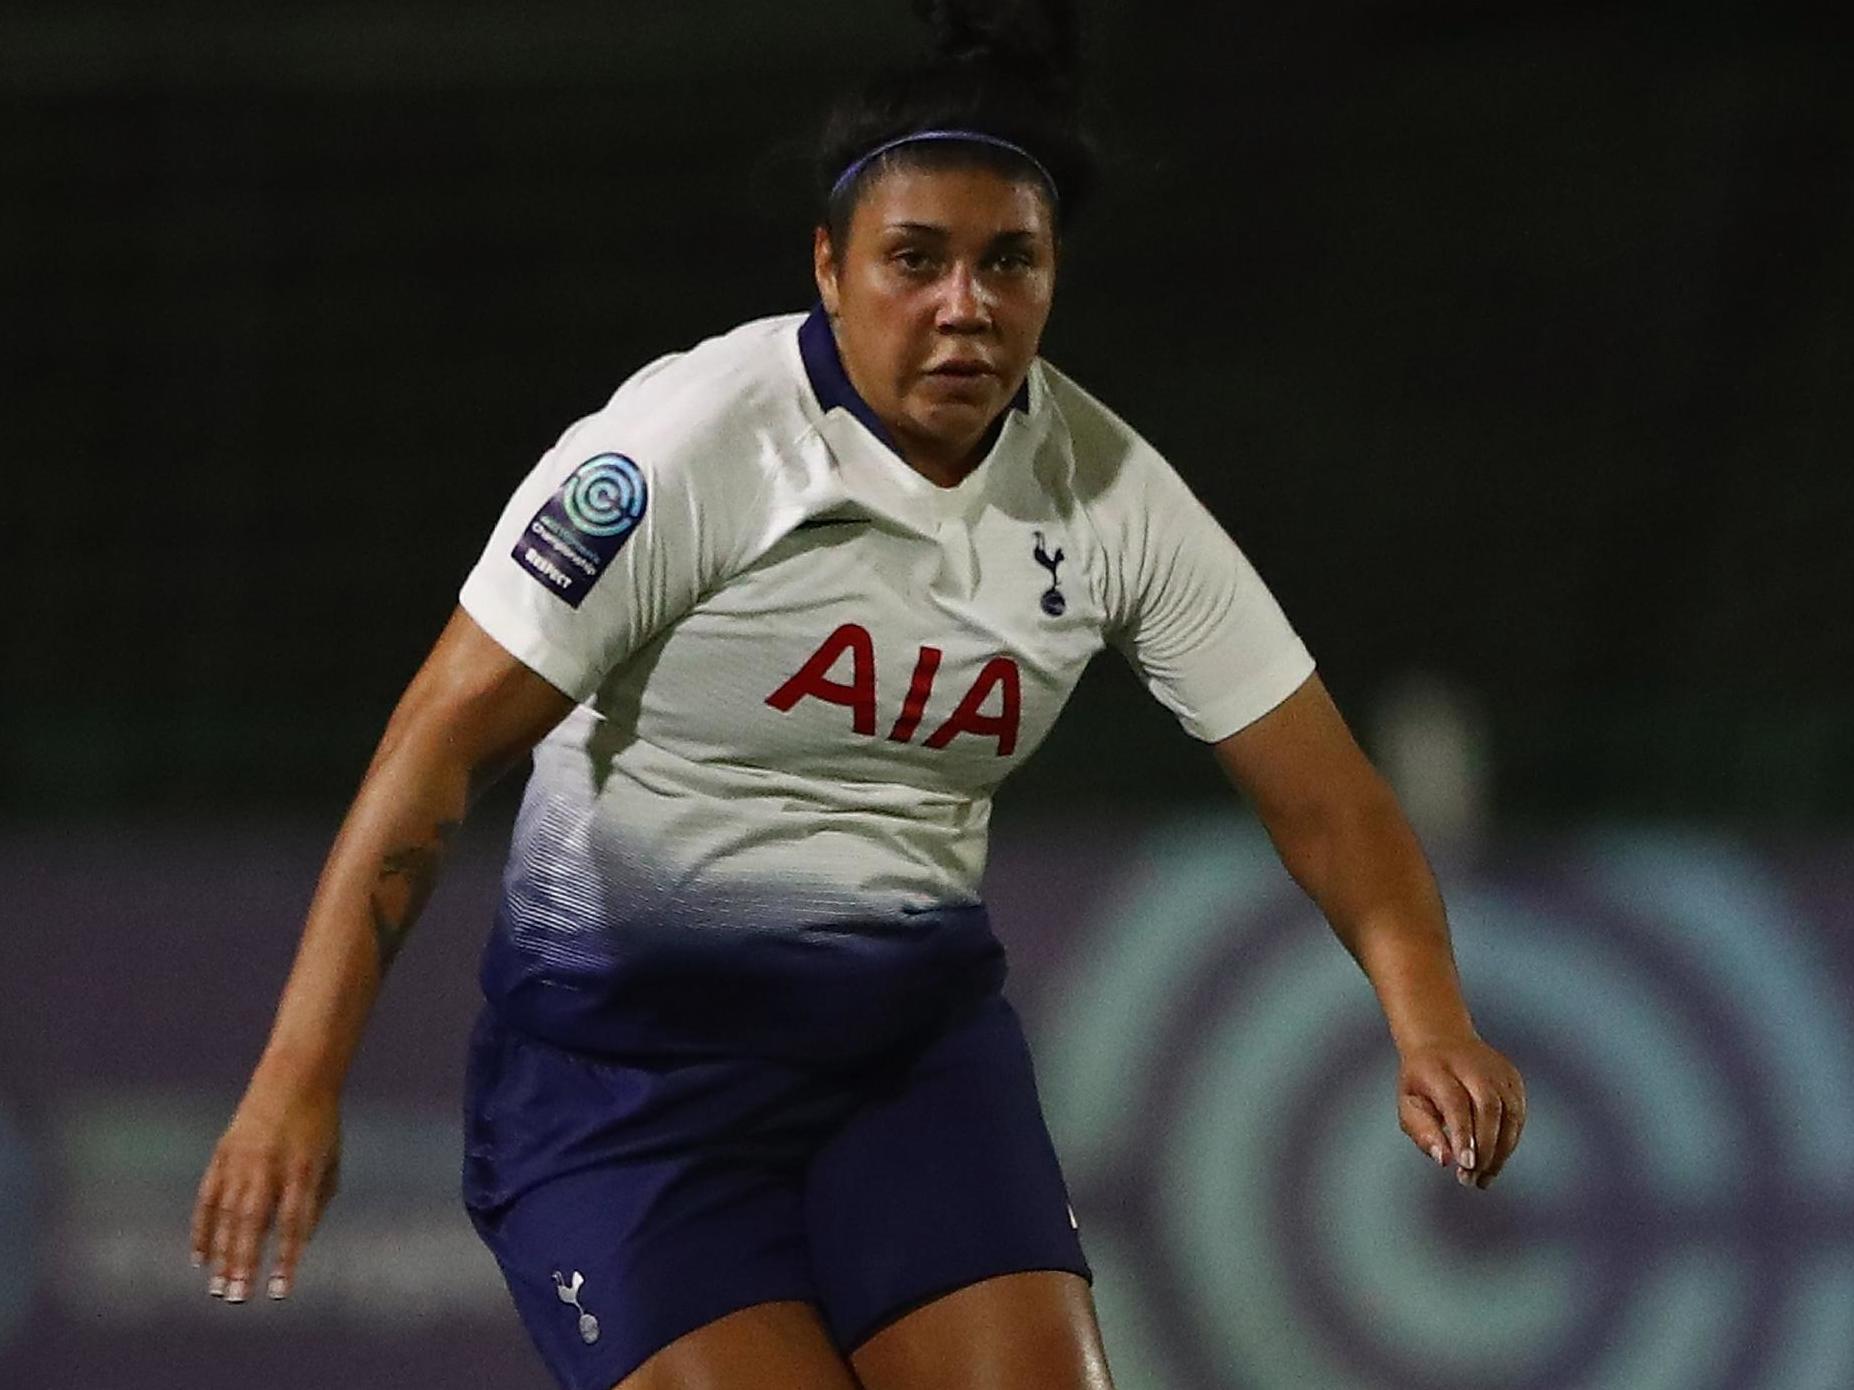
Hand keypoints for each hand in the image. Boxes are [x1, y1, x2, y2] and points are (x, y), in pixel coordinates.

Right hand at [190, 1078, 342, 1301]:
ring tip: (218, 1288)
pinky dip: (202, 1229)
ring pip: (227, 1215)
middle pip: (254, 1223)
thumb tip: (301, 1243)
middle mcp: (269, 1167)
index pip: (293, 1223)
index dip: (286, 1259)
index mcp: (302, 1169)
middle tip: (236, 1299)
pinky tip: (200, 1258)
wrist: (294, 1077)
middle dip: (244, 1263)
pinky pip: (208, 1198)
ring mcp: (242, 1160)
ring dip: (222, 1254)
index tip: (279, 1292)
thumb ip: (317, 1202)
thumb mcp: (330, 1160)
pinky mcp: (222, 1154)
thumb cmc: (320, 1124)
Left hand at [1396, 1037, 1524, 1188]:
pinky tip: (1494, 1160)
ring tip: (1481, 1177)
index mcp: (1440, 1069)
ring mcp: (1498, 1072)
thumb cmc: (1423, 1079)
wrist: (1442, 1041)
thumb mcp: (1409, 1102)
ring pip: (1509, 1115)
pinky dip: (1509, 1142)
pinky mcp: (1514, 1080)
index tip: (1465, 1164)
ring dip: (1499, 1152)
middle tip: (1470, 1178)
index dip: (1463, 1135)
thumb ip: (1422, 1131)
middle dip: (1484, 1149)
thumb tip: (1444, 1159)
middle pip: (1488, 1108)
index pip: (1456, 1102)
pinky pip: (1518, 1116)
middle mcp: (1474, 1067)